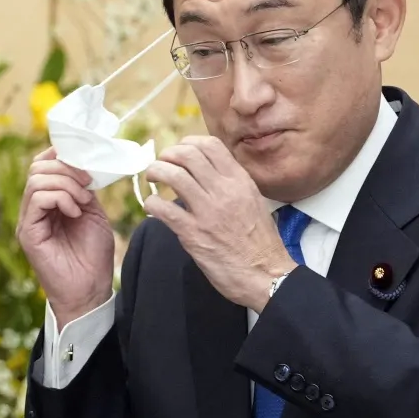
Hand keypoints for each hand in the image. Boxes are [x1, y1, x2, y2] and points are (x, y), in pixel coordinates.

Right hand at [17, 147, 116, 322]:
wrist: (90, 290)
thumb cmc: (93, 257)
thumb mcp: (94, 213)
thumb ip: (84, 189)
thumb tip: (83, 164)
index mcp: (49, 202)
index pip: (42, 165)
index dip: (61, 155)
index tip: (86, 161)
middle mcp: (34, 208)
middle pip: (37, 167)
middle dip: (66, 168)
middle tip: (88, 184)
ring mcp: (28, 220)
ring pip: (36, 180)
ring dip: (66, 184)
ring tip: (83, 201)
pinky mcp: (27, 232)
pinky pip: (37, 198)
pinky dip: (59, 198)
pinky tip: (74, 211)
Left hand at [142, 136, 295, 311]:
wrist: (267, 274)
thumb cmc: (261, 243)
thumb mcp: (254, 202)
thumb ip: (234, 185)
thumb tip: (211, 174)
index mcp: (240, 181)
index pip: (210, 145)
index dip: (188, 143)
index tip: (179, 152)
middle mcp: (224, 191)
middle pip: (187, 155)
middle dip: (168, 155)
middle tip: (162, 164)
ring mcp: (207, 211)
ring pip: (173, 175)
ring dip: (156, 172)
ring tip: (152, 179)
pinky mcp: (193, 234)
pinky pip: (163, 209)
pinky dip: (151, 203)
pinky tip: (151, 207)